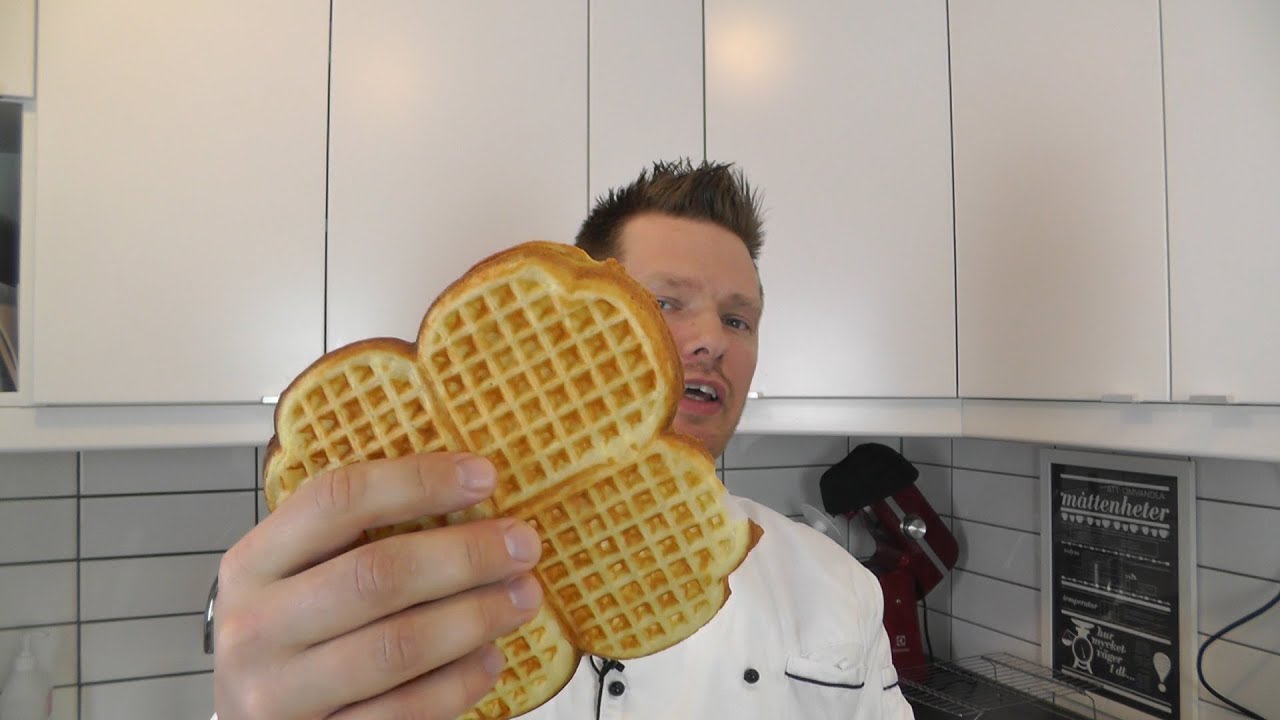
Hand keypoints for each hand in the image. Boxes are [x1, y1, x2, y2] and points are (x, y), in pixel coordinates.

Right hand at [212, 453, 543, 718]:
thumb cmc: (293, 636)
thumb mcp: (298, 578)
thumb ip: (355, 540)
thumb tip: (468, 490)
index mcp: (252, 564)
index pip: (336, 501)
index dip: (416, 481)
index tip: (484, 475)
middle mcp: (255, 627)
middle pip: (376, 575)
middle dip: (465, 555)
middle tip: (523, 544)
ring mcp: (279, 694)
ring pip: (398, 646)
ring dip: (475, 616)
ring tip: (523, 597)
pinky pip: (405, 711)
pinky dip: (459, 681)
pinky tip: (491, 658)